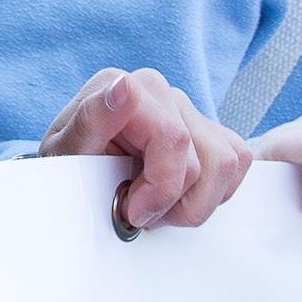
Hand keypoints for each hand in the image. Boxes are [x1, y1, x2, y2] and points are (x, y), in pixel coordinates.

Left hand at [40, 67, 251, 230]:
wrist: (72, 170)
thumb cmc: (68, 163)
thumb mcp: (64, 152)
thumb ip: (92, 119)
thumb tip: (124, 86)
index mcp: (127, 88)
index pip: (174, 140)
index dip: (161, 188)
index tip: (131, 212)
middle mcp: (161, 92)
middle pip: (203, 160)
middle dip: (173, 203)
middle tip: (137, 215)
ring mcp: (186, 109)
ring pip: (227, 162)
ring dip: (196, 201)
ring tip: (158, 208)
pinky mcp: (207, 128)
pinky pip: (237, 159)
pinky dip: (214, 191)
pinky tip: (178, 197)